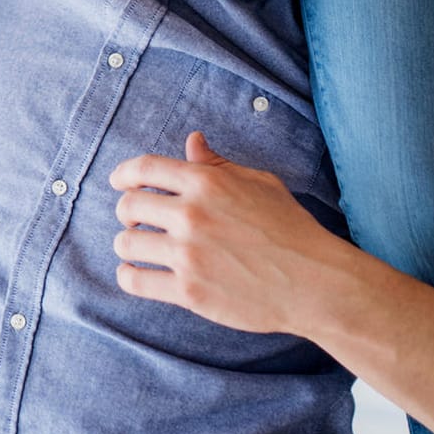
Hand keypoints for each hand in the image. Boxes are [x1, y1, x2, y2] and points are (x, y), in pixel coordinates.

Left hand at [108, 132, 342, 334]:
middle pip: (129, 205)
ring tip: (138, 246)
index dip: (124, 174)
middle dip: (127, 211)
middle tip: (134, 219)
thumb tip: (192, 141)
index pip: (144, 168)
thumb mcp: (258, 183)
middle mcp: (191, 215)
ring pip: (126, 242)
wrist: (315, 282)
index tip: (118, 182)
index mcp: (206, 183)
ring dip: (127, 243)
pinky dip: (128, 275)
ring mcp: (188, 254)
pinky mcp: (189, 291)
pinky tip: (135, 273)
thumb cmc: (290, 229)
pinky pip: (135, 280)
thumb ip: (218, 164)